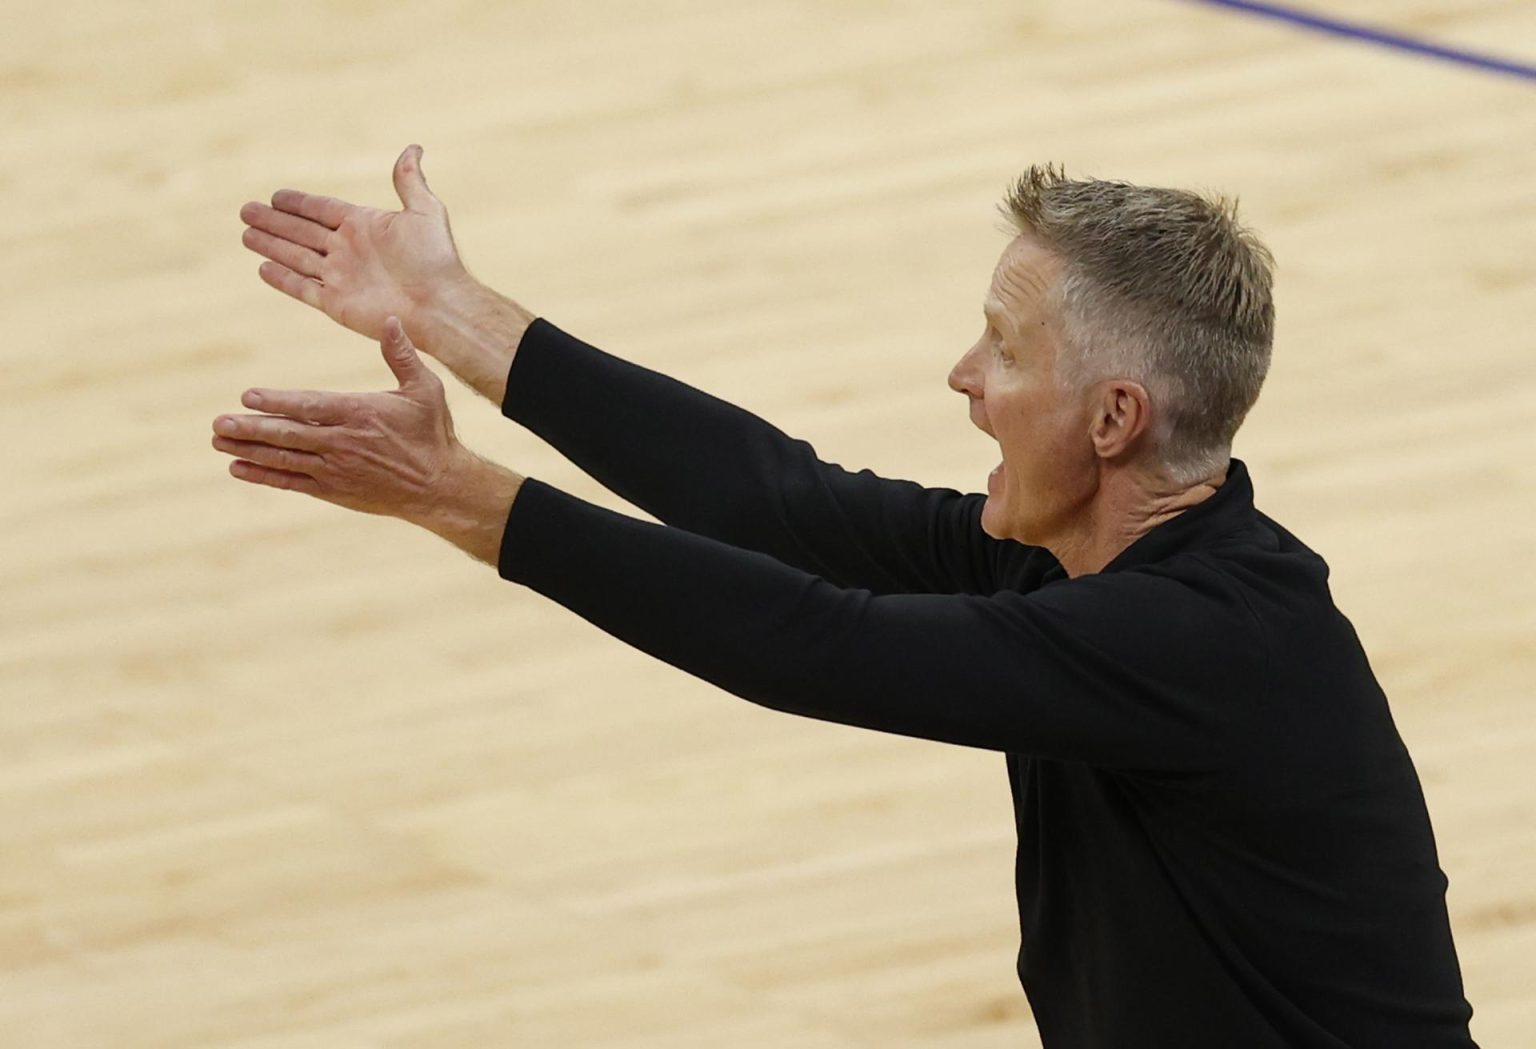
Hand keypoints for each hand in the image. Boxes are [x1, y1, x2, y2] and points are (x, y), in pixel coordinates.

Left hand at [213, 317, 471, 522]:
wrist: (440, 487)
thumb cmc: (432, 434)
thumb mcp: (425, 389)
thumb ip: (402, 356)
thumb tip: (390, 320)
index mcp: (360, 414)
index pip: (310, 407)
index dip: (277, 402)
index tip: (247, 397)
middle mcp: (342, 443)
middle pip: (288, 434)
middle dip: (250, 428)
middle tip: (218, 424)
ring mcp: (335, 469)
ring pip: (283, 458)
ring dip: (248, 450)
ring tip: (218, 442)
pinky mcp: (333, 490)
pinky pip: (292, 482)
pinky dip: (264, 475)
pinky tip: (238, 468)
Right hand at [239, 145, 469, 342]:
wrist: (439, 304)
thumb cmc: (435, 259)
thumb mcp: (424, 211)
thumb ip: (409, 181)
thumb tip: (414, 147)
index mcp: (364, 226)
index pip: (322, 210)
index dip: (298, 203)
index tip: (276, 196)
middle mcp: (348, 250)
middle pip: (301, 232)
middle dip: (274, 222)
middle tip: (246, 210)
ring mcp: (341, 277)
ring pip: (296, 257)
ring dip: (271, 245)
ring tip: (246, 234)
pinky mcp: (336, 304)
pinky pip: (302, 288)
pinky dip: (282, 278)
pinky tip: (263, 268)